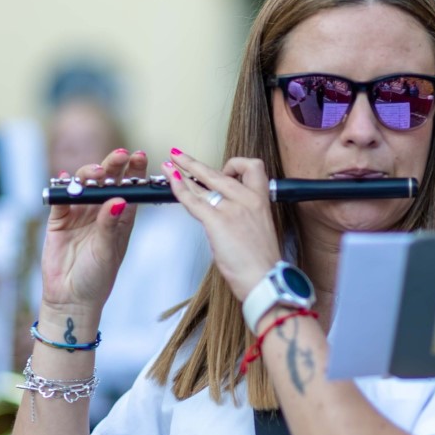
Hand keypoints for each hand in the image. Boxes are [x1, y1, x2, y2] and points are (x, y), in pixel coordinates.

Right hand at [40, 149, 146, 320]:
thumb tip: (118, 200)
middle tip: (120, 156)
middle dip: (113, 166)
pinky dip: (62, 188)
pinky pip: (60, 199)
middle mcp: (101, 210)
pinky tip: (65, 179)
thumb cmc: (98, 277)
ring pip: (84, 186)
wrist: (72, 298)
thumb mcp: (109, 250)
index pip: (130, 188)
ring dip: (89, 174)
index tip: (139, 156)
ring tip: (96, 172)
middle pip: (107, 181)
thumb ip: (110, 225)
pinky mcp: (59, 220)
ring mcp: (79, 213)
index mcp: (121, 216)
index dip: (135, 171)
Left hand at [163, 149, 280, 301]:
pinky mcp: (218, 221)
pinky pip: (193, 200)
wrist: (264, 278)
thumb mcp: (259, 229)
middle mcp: (247, 199)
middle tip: (181, 156)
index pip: (252, 167)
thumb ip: (243, 215)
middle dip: (194, 163)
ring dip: (183, 170)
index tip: (224, 172)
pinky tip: (172, 181)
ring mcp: (232, 208)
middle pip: (219, 172)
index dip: (235, 166)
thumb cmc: (262, 262)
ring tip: (170, 163)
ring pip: (203, 182)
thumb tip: (223, 212)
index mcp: (261, 200)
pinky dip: (179, 188)